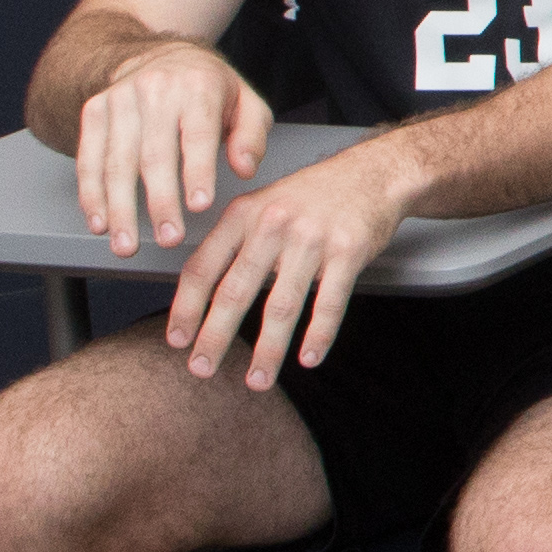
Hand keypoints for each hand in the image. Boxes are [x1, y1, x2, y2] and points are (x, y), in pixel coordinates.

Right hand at [72, 38, 271, 256]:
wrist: (159, 55)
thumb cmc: (209, 88)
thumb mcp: (245, 102)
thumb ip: (251, 136)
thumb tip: (245, 169)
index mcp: (198, 87)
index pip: (196, 135)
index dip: (197, 172)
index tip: (199, 206)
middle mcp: (155, 90)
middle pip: (154, 154)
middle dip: (160, 202)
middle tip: (168, 238)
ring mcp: (120, 100)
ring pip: (116, 162)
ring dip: (120, 208)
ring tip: (126, 244)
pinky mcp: (94, 111)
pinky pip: (88, 158)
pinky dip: (91, 194)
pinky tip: (100, 222)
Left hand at [159, 150, 409, 388]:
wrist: (373, 173)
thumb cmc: (314, 194)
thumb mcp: (262, 203)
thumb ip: (233, 241)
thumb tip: (200, 293)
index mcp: (243, 214)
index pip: (203, 267)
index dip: (186, 307)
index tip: (178, 339)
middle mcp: (273, 224)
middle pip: (236, 291)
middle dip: (215, 337)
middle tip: (202, 368)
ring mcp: (312, 239)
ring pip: (282, 305)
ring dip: (268, 350)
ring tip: (257, 379)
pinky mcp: (348, 252)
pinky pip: (330, 303)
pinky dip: (319, 335)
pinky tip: (308, 357)